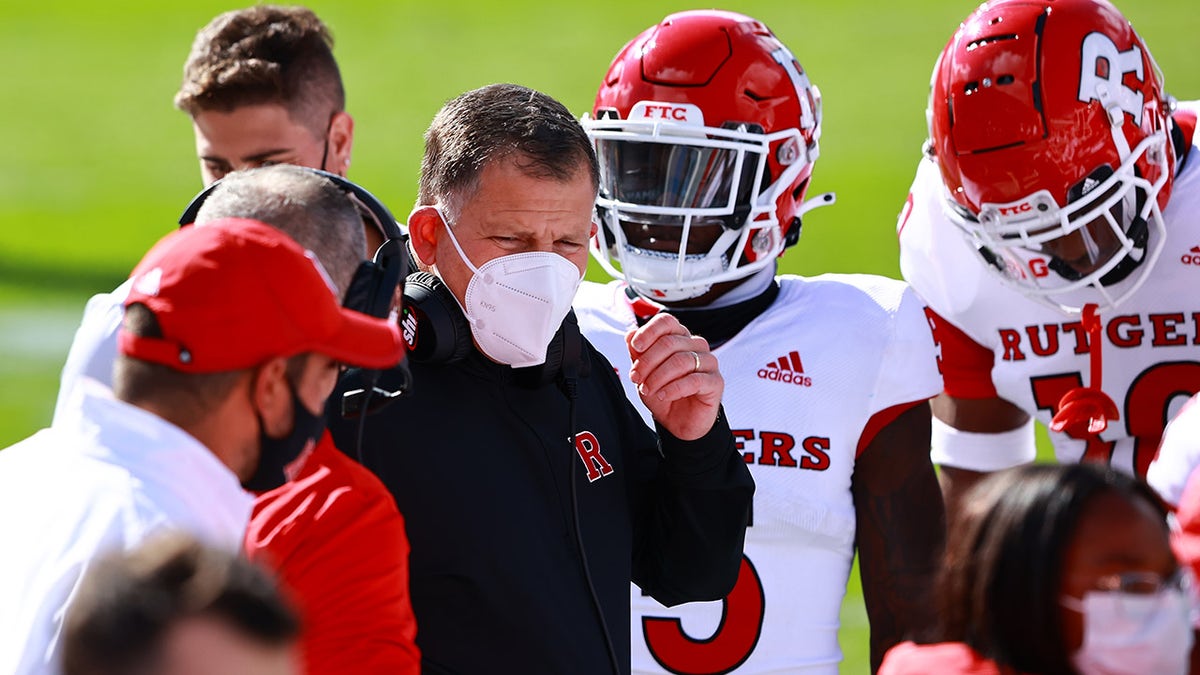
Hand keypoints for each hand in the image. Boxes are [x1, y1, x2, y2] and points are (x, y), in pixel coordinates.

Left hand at [625, 313, 722, 440]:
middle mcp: (696, 345)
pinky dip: (673, 388)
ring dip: (658, 376)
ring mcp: (708, 362)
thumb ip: (638, 354)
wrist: (679, 423)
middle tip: (635, 378)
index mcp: (679, 338)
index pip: (666, 321)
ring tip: (647, 390)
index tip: (635, 346)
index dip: (649, 331)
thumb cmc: (663, 394)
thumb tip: (630, 333)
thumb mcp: (644, 374)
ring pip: (680, 360)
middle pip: (669, 342)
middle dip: (647, 361)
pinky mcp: (715, 382)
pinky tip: (662, 395)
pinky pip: (694, 380)